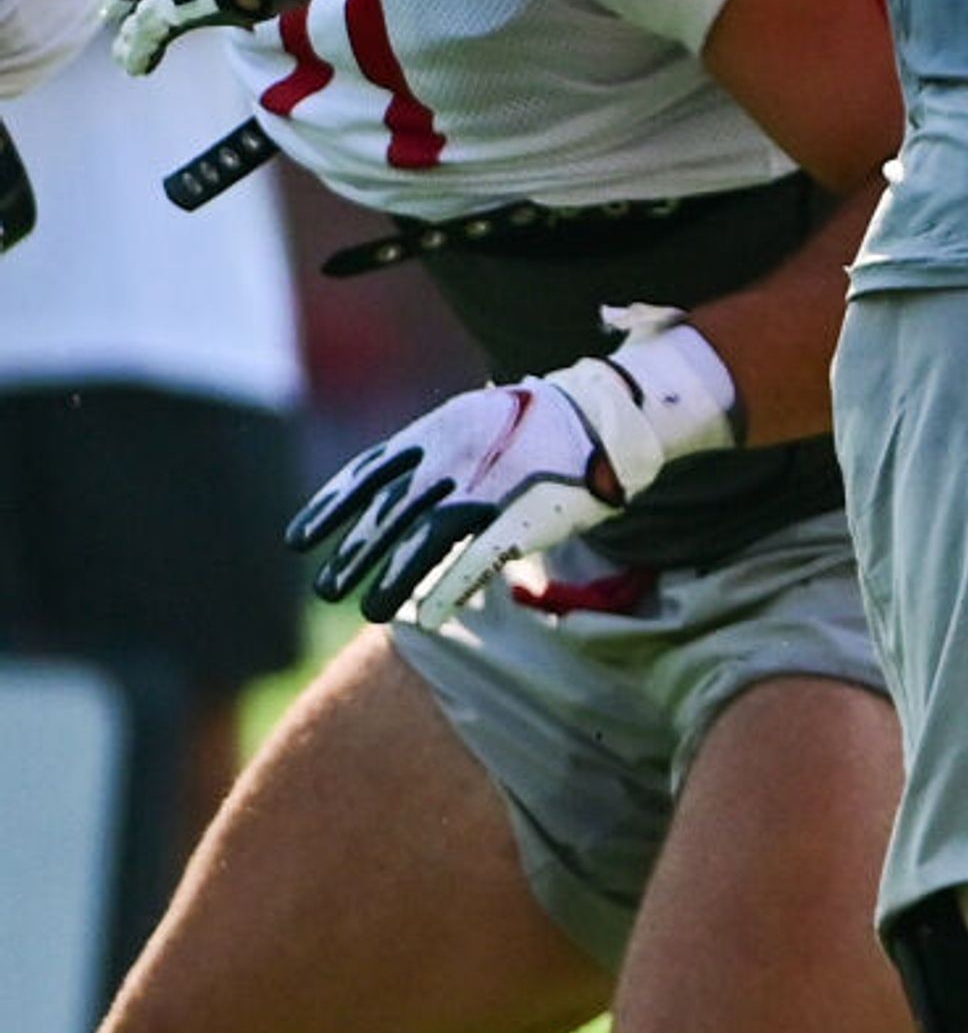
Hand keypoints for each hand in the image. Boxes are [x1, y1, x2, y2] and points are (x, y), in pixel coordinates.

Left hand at [284, 308, 735, 627]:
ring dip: (390, 578)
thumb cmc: (541, 422)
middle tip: (326, 587)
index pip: (366, 473)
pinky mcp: (518, 518)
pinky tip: (426, 616)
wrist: (604, 415)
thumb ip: (437, 449)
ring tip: (365, 611)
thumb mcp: (476, 419)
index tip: (298, 538)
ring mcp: (482, 490)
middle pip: (386, 514)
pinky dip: (446, 588)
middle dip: (353, 552)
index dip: (330, 508)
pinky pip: (473, 559)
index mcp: (435, 432)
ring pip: (420, 541)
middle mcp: (449, 460)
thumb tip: (399, 478)